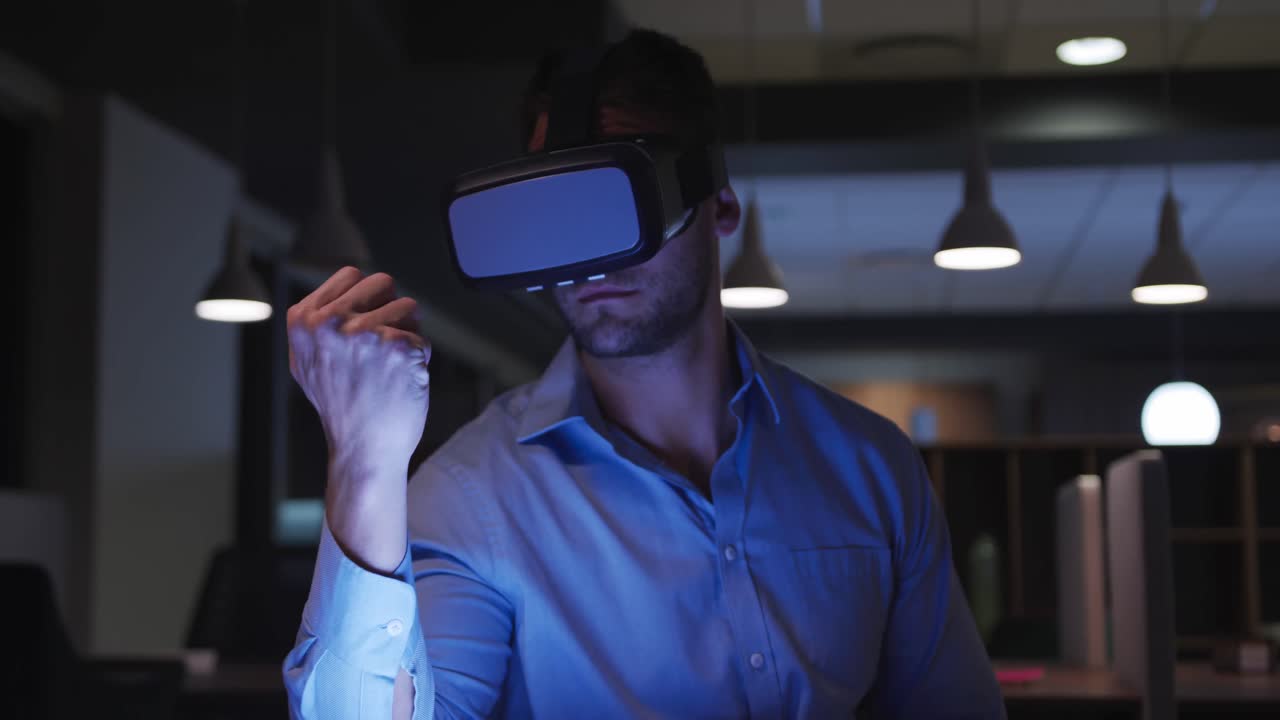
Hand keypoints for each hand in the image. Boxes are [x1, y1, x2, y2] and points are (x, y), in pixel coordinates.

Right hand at [287, 267, 430, 487]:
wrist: (363, 450)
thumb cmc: (341, 407)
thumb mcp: (306, 360)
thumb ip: (318, 320)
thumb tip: (344, 284)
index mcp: (304, 320)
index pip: (351, 275)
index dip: (365, 301)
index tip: (360, 331)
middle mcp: (331, 323)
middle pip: (382, 282)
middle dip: (389, 312)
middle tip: (377, 350)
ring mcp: (365, 335)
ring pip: (408, 306)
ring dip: (406, 334)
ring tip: (387, 368)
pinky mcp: (398, 349)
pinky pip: (422, 338)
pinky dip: (418, 359)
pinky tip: (400, 381)